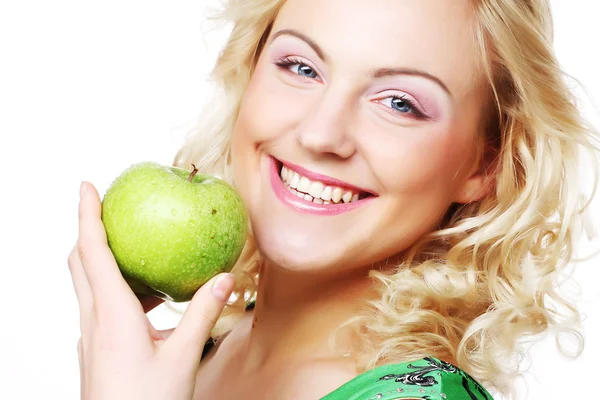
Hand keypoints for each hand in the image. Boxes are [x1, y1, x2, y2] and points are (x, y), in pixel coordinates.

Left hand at [68, 181, 234, 399]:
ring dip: (102, 258)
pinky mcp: (97, 349)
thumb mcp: (182, 358)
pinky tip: (148, 300)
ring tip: (134, 249)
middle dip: (87, 229)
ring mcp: (91, 336)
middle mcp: (94, 320)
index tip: (86, 185)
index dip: (86, 215)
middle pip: (80, 262)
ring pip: (88, 284)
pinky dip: (116, 287)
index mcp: (111, 315)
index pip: (92, 252)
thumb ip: (202, 315)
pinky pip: (101, 305)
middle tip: (105, 207)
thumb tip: (223, 278)